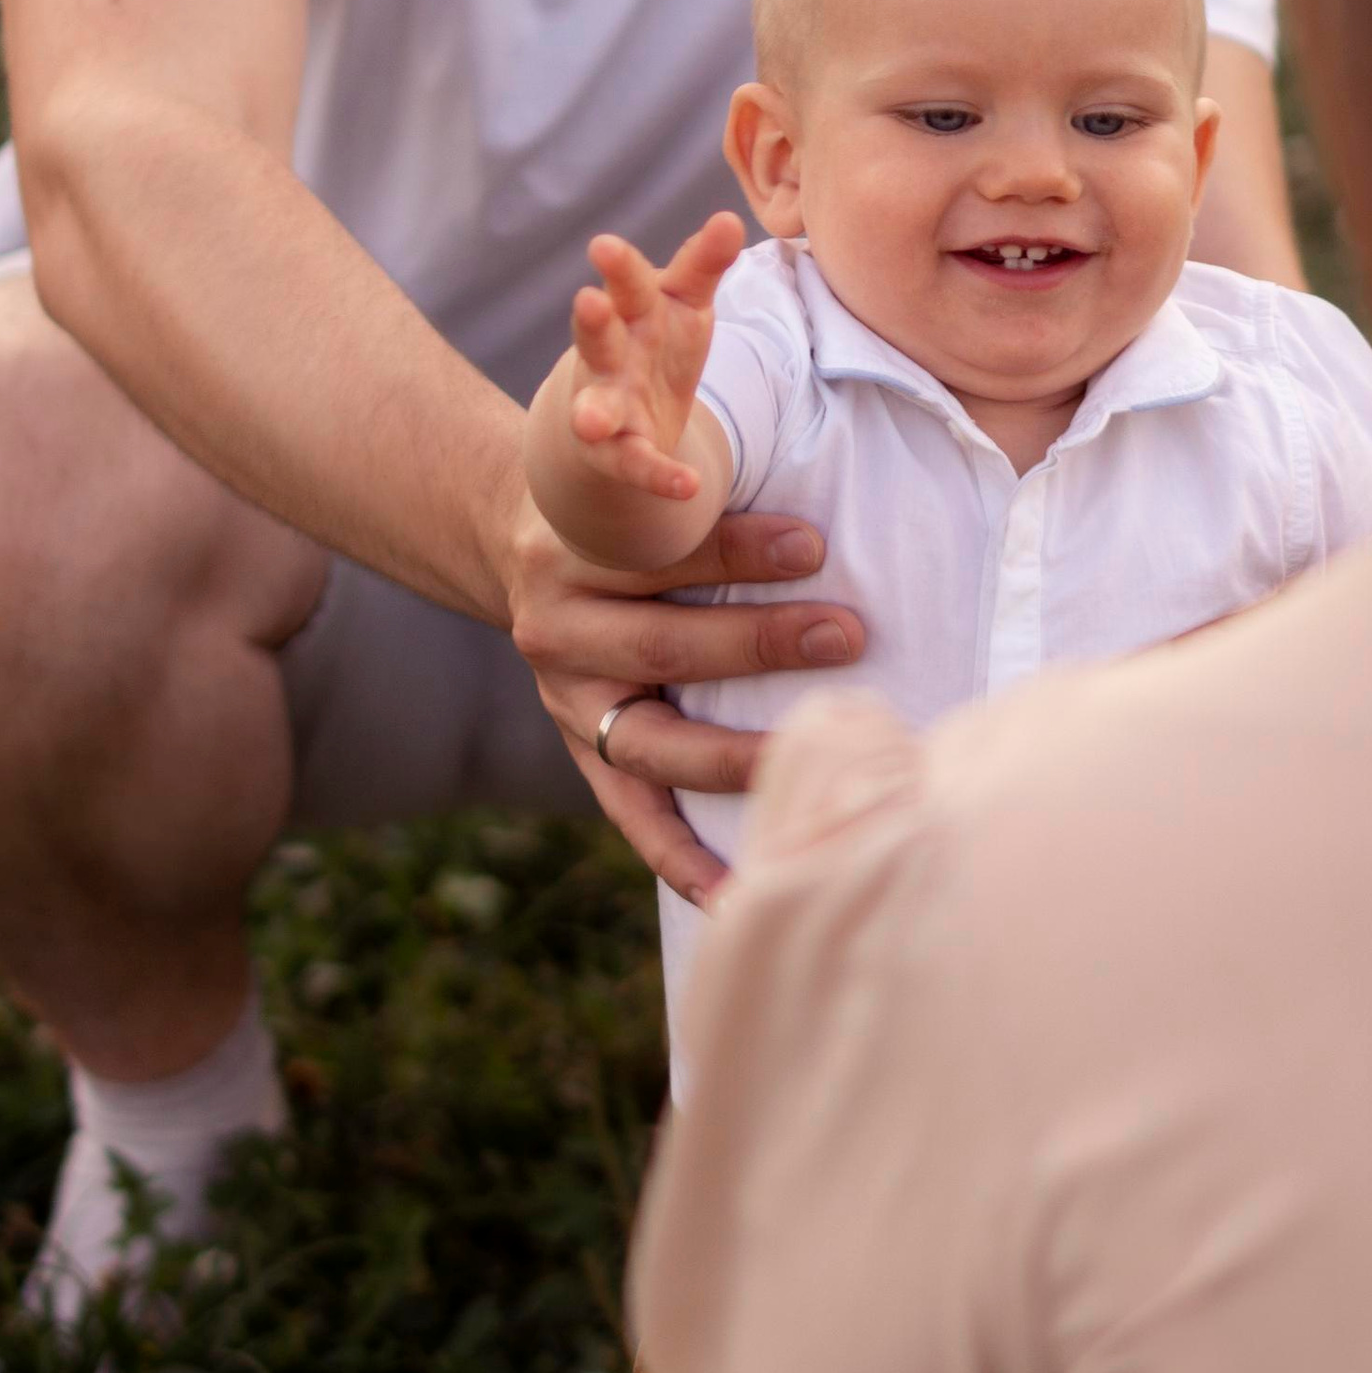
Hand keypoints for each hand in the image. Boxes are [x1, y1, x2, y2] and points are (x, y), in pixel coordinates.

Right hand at [505, 495, 865, 904]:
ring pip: (654, 742)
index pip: (660, 555)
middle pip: (665, 645)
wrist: (523, 539)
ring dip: (740, 753)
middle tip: (848, 634)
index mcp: (571, 551)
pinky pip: (631, 816)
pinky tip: (736, 893)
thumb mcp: (634, 479)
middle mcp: (557, 629)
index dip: (739, 550)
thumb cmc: (619, 504)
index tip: (815, 545)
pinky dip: (681, 860)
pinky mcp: (581, 752)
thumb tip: (810, 493)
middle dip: (760, 642)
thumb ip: (697, 484)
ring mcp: (566, 702)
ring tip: (815, 753)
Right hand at [564, 211, 745, 502]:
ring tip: (589, 421)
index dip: (619, 267)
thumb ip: (703, 264)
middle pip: (599, 335)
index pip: (629, 284)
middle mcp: (611, 354)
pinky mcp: (619, 451)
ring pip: (596, 405)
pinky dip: (659, 475)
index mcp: (632, 311)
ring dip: (593, 412)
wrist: (622, 416)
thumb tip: (729, 218)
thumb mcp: (682, 301)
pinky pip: (636, 464)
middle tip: (588, 301)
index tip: (604, 246)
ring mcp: (607, 403)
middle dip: (592, 321)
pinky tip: (687, 485)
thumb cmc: (657, 340)